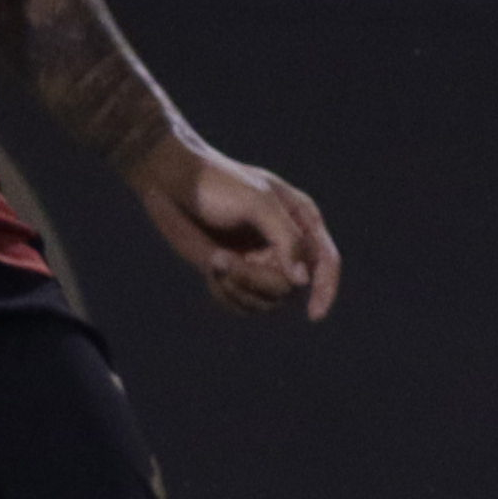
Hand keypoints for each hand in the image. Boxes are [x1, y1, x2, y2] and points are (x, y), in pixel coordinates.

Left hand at [135, 139, 338, 320]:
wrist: (171, 185)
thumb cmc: (217, 184)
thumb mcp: (257, 203)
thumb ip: (286, 238)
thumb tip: (302, 281)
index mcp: (301, 220)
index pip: (326, 262)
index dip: (325, 290)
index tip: (313, 314)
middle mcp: (286, 244)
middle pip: (289, 288)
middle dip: (256, 281)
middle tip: (224, 262)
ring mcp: (260, 262)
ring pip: (265, 301)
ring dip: (238, 288)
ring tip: (215, 262)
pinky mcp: (235, 274)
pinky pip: (241, 303)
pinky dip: (225, 292)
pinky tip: (210, 267)